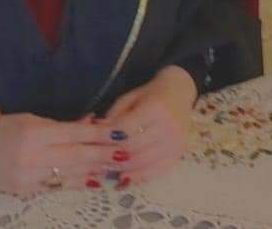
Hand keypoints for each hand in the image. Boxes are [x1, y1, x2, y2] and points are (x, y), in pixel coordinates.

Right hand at [0, 111, 118, 194]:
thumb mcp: (27, 118)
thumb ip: (59, 124)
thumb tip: (91, 122)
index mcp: (33, 131)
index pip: (74, 133)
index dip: (99, 134)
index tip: (120, 132)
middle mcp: (32, 155)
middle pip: (77, 155)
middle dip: (104, 155)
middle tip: (127, 153)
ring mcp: (28, 177)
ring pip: (71, 174)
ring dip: (96, 172)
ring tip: (118, 169)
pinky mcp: (24, 192)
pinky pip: (57, 186)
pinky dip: (77, 183)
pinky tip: (94, 181)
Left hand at [98, 65, 196, 186]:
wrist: (180, 92)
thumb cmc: (151, 93)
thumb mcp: (130, 97)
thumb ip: (115, 114)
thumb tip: (97, 132)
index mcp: (155, 108)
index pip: (126, 128)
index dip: (107, 136)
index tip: (91, 140)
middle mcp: (168, 127)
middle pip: (134, 148)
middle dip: (112, 154)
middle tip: (95, 157)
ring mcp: (176, 144)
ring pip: (144, 163)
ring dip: (122, 168)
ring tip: (106, 169)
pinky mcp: (179, 155)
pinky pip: (156, 171)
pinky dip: (138, 177)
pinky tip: (124, 178)